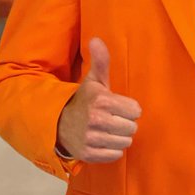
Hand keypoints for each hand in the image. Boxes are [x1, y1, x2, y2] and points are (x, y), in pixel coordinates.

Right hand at [56, 38, 141, 162]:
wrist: (58, 124)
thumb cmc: (83, 101)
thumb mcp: (93, 81)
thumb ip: (101, 61)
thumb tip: (97, 40)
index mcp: (101, 100)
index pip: (136, 111)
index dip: (128, 109)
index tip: (117, 107)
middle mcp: (96, 119)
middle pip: (132, 128)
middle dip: (125, 124)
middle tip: (112, 120)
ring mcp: (92, 138)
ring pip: (125, 142)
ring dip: (119, 138)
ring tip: (107, 130)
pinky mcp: (89, 154)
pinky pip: (116, 155)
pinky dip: (111, 150)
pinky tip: (102, 141)